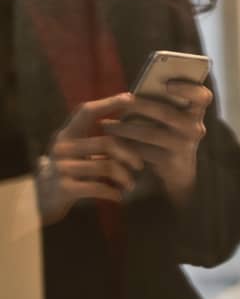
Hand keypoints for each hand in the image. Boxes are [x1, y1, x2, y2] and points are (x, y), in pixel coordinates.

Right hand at [36, 92, 144, 224]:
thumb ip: (97, 140)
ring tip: (131, 184)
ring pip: (106, 166)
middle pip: (106, 143)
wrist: (40, 200)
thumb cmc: (67, 171)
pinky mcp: (64, 188)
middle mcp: (62, 147)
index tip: (130, 98)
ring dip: (124, 177)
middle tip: (140, 165)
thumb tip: (133, 126)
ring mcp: (62, 168)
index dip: (109, 102)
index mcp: (67, 134)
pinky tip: (119, 196)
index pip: (87, 111)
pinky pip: (98, 187)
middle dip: (129, 154)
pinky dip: (112, 192)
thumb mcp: (77, 151)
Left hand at [101, 79, 212, 207]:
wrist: (178, 170)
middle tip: (121, 101)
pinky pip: (143, 152)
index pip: (203, 97)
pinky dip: (125, 146)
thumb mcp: (174, 117)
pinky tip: (112, 142)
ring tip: (105, 124)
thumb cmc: (170, 133)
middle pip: (167, 113)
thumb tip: (134, 92)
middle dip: (141, 106)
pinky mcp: (170, 162)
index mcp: (197, 112)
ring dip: (125, 128)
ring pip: (150, 134)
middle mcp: (195, 128)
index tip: (167, 84)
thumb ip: (164, 103)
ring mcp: (184, 146)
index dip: (187, 88)